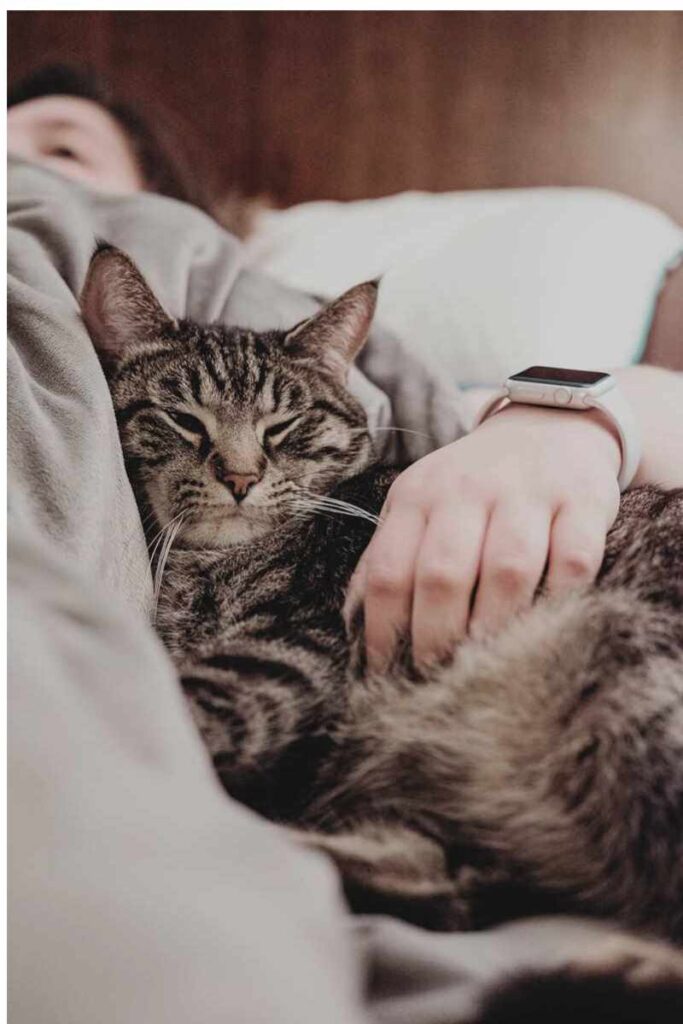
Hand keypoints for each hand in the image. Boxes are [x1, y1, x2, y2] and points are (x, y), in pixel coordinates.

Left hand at [346, 403, 621, 671]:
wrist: (551, 422)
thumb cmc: (475, 484)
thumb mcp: (420, 504)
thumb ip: (389, 555)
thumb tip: (355, 624)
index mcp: (419, 496)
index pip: (389, 570)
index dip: (383, 630)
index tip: (387, 672)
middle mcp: (468, 490)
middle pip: (443, 574)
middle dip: (436, 636)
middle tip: (439, 676)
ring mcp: (528, 493)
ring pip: (508, 569)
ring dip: (495, 625)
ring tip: (488, 663)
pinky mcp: (582, 501)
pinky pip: (573, 560)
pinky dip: (560, 599)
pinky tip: (548, 624)